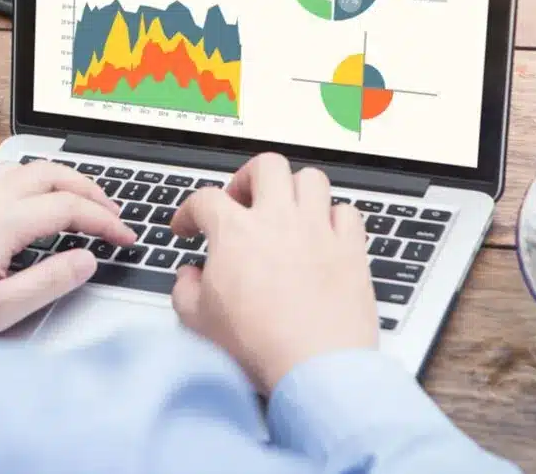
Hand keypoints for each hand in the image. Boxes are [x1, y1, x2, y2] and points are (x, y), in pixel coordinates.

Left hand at [0, 161, 136, 333]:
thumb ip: (48, 282)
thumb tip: (86, 260)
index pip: (68, 207)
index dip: (104, 220)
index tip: (125, 237)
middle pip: (49, 173)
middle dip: (88, 188)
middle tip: (111, 212)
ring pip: (20, 167)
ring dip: (56, 178)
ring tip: (76, 198)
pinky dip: (20, 179)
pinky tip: (21, 195)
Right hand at [170, 152, 377, 394]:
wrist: (315, 369)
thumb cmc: (259, 346)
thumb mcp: (198, 322)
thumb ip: (184, 291)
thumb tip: (188, 277)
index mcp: (236, 232)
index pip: (205, 198)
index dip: (189, 210)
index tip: (188, 226)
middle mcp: (279, 220)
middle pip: (265, 166)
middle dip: (248, 177)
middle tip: (241, 201)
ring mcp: (318, 231)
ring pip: (311, 179)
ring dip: (294, 189)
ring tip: (285, 211)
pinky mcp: (351, 250)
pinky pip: (347, 212)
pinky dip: (333, 217)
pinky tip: (323, 235)